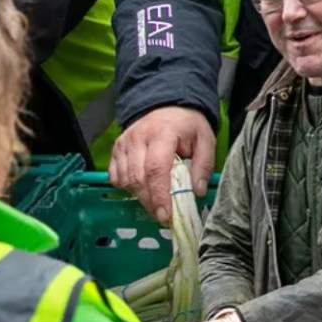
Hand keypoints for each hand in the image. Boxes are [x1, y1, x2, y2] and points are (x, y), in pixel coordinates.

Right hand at [110, 106, 215, 224]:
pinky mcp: (116, 149)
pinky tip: (143, 187)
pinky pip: (116, 176)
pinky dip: (128, 187)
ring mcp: (124, 143)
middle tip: (164, 216)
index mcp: (162, 133)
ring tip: (156, 201)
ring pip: (125, 180)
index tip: (166, 215)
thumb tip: (197, 192)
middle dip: (150, 202)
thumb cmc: (186, 125)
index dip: (159, 195)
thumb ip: (203, 165)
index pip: (156, 169)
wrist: (166, 105)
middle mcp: (138, 137)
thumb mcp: (205, 140)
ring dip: (140, 196)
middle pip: (138, 178)